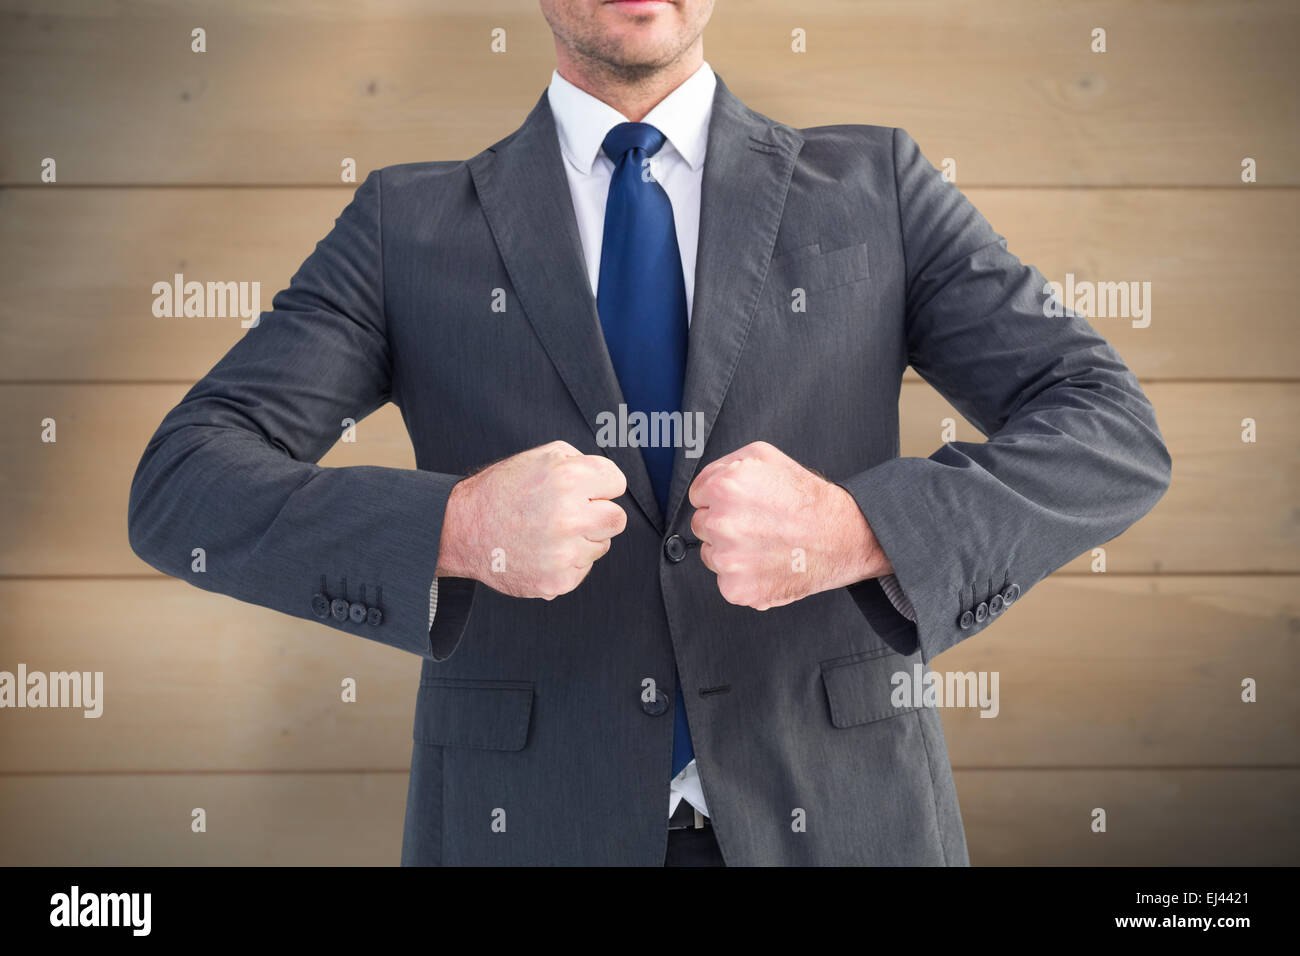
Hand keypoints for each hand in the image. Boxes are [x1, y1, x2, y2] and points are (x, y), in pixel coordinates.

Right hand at [436, 440, 627, 599]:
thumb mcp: (541, 457)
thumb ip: (580, 462)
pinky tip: (542, 551)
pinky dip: (567, 562)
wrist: (461, 529)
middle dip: (598, 514)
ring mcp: (564, 553)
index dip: (599, 485)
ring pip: (600, 545)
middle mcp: (570, 516)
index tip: (584, 490)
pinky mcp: (558, 581)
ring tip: (548, 532)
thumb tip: (608, 481)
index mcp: (569, 479)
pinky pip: (583, 569)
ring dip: (581, 539)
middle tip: (569, 513)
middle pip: (617, 519)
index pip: (617, 483)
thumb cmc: (502, 491)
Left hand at [688, 441, 890, 609]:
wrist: (842, 537)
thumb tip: (705, 483)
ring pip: (711, 555)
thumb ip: (724, 465)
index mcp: (724, 487)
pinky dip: (744, 576)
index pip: (697, 495)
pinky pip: (726, 581)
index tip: (742, 504)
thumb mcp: (764, 457)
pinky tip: (766, 563)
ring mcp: (728, 559)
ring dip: (731, 551)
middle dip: (723, 524)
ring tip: (764, 543)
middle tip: (757, 523)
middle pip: (701, 525)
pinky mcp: (737, 588)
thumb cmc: (806, 498)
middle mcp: (722, 523)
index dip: (720, 498)